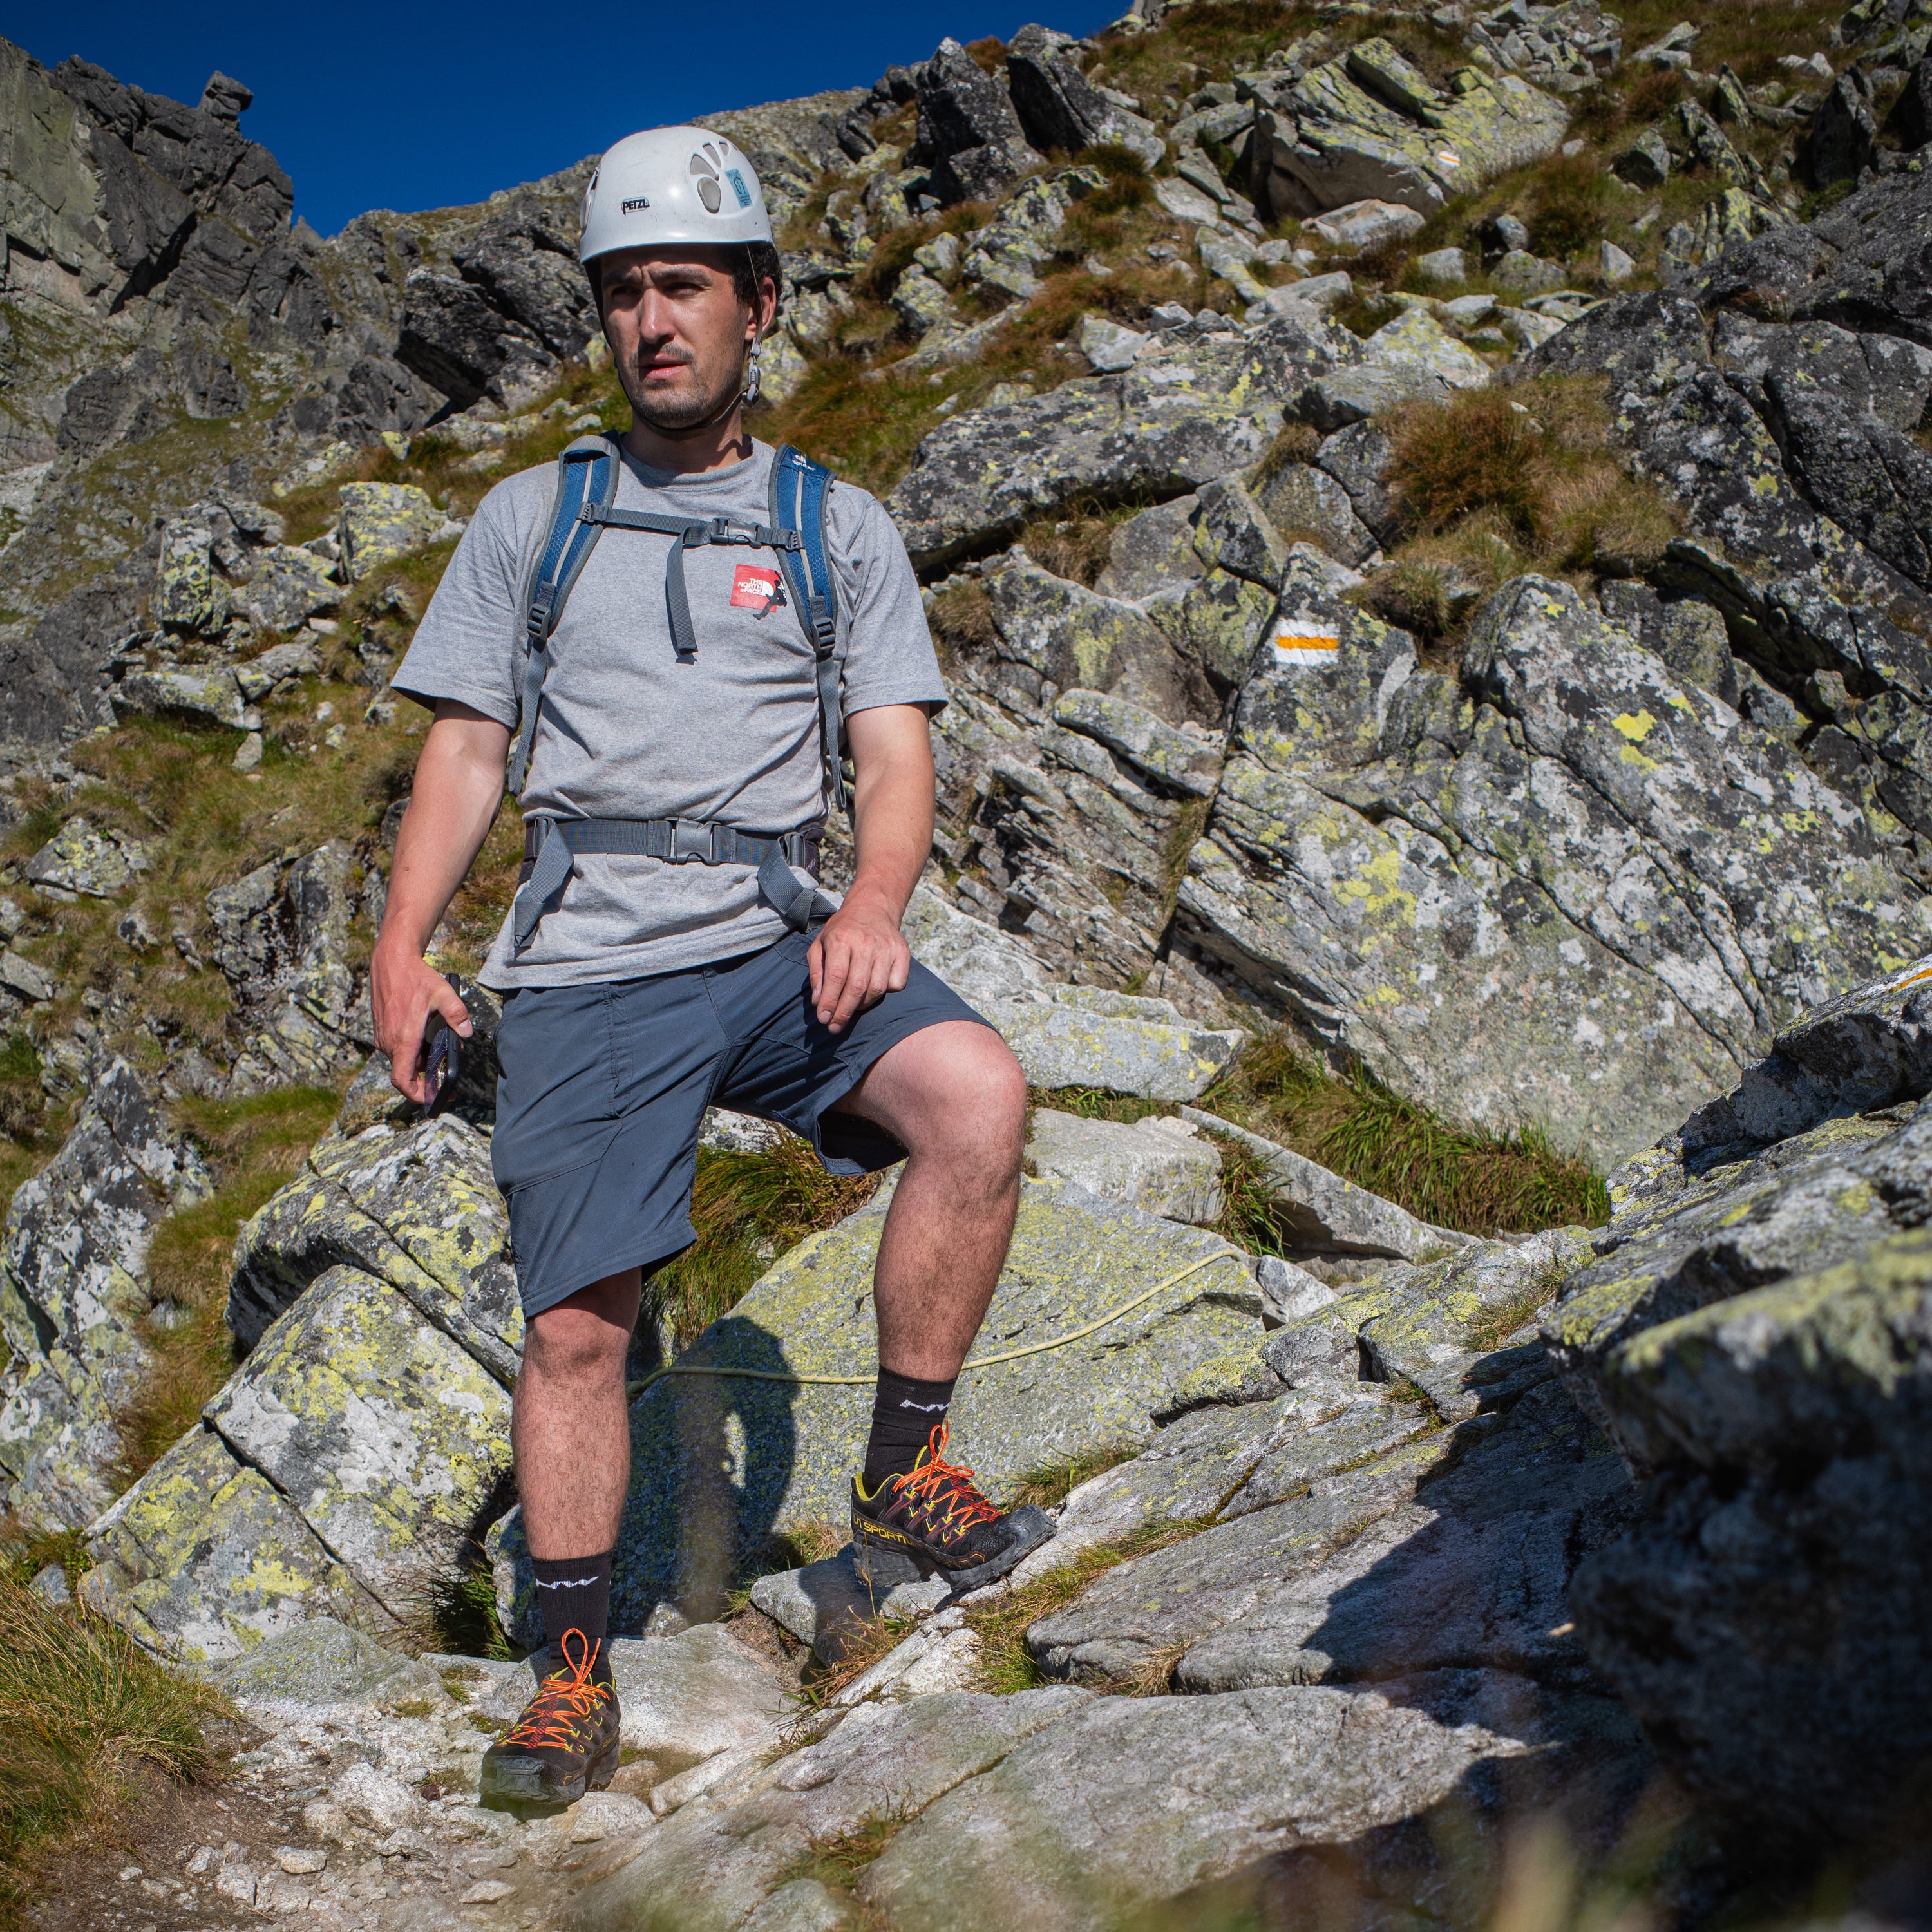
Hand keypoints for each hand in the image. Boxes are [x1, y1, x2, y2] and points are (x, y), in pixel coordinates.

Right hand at [371, 939, 472, 1102]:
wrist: (390, 961)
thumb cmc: (416, 977)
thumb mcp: (443, 993)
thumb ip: (457, 1014)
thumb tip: (466, 1033)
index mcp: (403, 1040)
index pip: (403, 1081)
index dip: (416, 1095)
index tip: (432, 1098)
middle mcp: (389, 1043)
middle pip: (407, 1072)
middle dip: (426, 1075)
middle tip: (446, 1069)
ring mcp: (383, 1037)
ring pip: (403, 1060)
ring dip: (421, 1059)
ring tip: (440, 1045)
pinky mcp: (382, 1030)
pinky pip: (398, 1048)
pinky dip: (413, 1048)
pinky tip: (427, 1034)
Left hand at [807, 886, 909, 1034]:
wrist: (872, 908)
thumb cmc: (841, 930)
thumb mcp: (820, 945)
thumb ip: (816, 973)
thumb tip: (819, 1002)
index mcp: (841, 939)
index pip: (835, 977)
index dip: (830, 1002)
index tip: (823, 1019)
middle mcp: (865, 943)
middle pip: (857, 987)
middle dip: (845, 1012)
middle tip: (835, 1027)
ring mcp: (887, 948)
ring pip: (877, 989)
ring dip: (862, 1006)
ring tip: (852, 1008)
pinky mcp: (902, 953)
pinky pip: (896, 984)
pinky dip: (885, 993)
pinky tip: (872, 991)